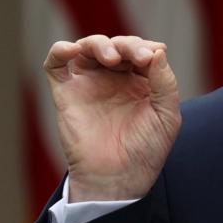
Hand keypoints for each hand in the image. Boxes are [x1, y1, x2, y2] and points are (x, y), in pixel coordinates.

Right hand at [44, 34, 181, 201]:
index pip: (141, 51)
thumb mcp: (167, 115)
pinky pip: (55, 64)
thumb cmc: (146, 150)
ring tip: (112, 58)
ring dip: (100, 44)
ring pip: (88, 47)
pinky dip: (60, 50)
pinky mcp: (66, 92)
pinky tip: (72, 49)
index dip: (146, 48)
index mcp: (141, 82)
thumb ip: (165, 82)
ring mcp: (89, 84)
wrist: (118, 177)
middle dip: (128, 45)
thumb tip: (158, 49)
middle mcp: (115, 79)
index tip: (151, 58)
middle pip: (117, 45)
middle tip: (137, 58)